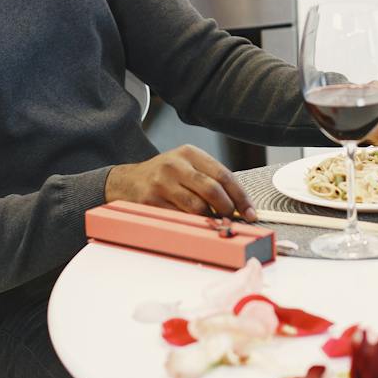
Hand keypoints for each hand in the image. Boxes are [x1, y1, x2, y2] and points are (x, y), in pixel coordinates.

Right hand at [105, 145, 254, 220]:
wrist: (127, 182)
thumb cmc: (164, 176)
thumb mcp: (186, 166)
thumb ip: (210, 180)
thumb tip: (239, 205)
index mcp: (189, 153)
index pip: (223, 174)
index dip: (240, 196)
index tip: (250, 211)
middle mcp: (175, 165)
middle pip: (212, 190)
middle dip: (228, 209)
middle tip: (233, 219)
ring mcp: (161, 183)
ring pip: (197, 207)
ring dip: (210, 219)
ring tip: (213, 221)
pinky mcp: (151, 201)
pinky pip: (180, 218)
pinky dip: (193, 224)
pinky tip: (195, 224)